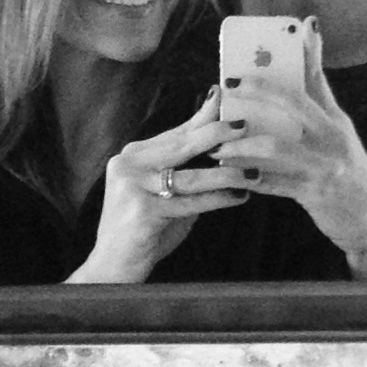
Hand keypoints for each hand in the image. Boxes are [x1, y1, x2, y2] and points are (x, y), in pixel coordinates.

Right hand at [66, 89, 249, 283]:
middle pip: (181, 145)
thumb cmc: (145, 229)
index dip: (204, 117)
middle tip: (244, 125)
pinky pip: (190, 202)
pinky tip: (239, 196)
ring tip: (252, 172)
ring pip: (190, 176)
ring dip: (226, 173)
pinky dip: (218, 199)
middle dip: (216, 134)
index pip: (176, 132)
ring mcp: (133, 187)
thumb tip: (221, 142)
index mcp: (133, 155)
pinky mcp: (142, 211)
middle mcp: (129, 165)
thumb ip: (186, 168)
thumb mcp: (165, 192)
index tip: (226, 99)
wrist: (113, 267)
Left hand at [212, 24, 366, 279]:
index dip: (311, 50)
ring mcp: (323, 165)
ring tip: (218, 145)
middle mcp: (332, 137)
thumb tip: (298, 73)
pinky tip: (229, 173)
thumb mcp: (339, 135)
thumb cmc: (347, 170)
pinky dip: (248, 177)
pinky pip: (273, 182)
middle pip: (293, 103)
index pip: (320, 79)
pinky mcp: (312, 193)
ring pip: (276, 146)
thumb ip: (318, 105)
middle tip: (228, 83)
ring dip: (242, 144)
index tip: (303, 23)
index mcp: (336, 121)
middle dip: (258, 89)